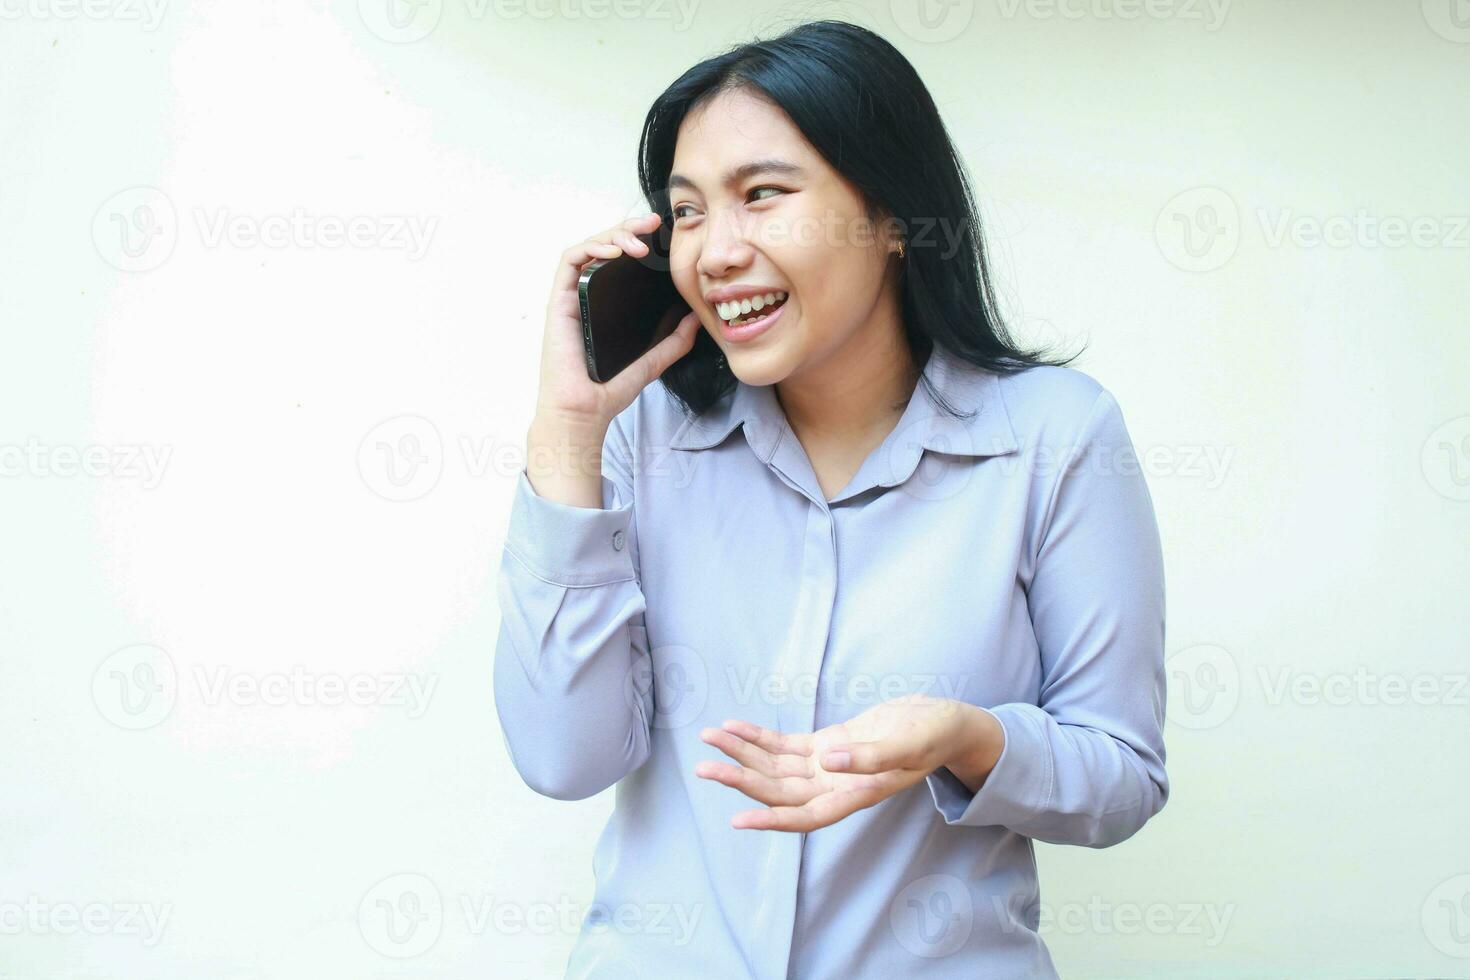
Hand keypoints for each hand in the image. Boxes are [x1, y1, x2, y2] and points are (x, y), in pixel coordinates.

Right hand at [536, 211, 700, 430]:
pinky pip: (571, 261)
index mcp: (605, 303)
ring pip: (589, 247)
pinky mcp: (560, 300)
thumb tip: (696, 318)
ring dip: (614, 235)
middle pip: (606, 246)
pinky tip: (616, 251)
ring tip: (640, 241)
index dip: (639, 240)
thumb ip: (674, 341)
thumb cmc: (609, 389)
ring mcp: (572, 296)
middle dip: (629, 228)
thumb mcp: (653, 361)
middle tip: (654, 223)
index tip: (663, 234)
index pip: (621, 260)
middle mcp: (587, 295)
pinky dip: (593, 248)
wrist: (585, 411)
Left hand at [694, 694, 1003, 831]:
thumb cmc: (933, 733)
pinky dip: (760, 738)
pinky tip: (734, 728)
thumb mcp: (908, 742)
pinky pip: (786, 746)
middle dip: (741, 779)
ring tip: (709, 739)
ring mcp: (829, 766)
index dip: (773, 819)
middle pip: (780, 790)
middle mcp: (837, 785)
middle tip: (704, 768)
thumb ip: (870, 756)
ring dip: (743, 755)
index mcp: (857, 793)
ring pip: (776, 767)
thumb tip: (828, 760)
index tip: (738, 819)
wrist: (946, 721)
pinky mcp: (827, 745)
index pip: (806, 815)